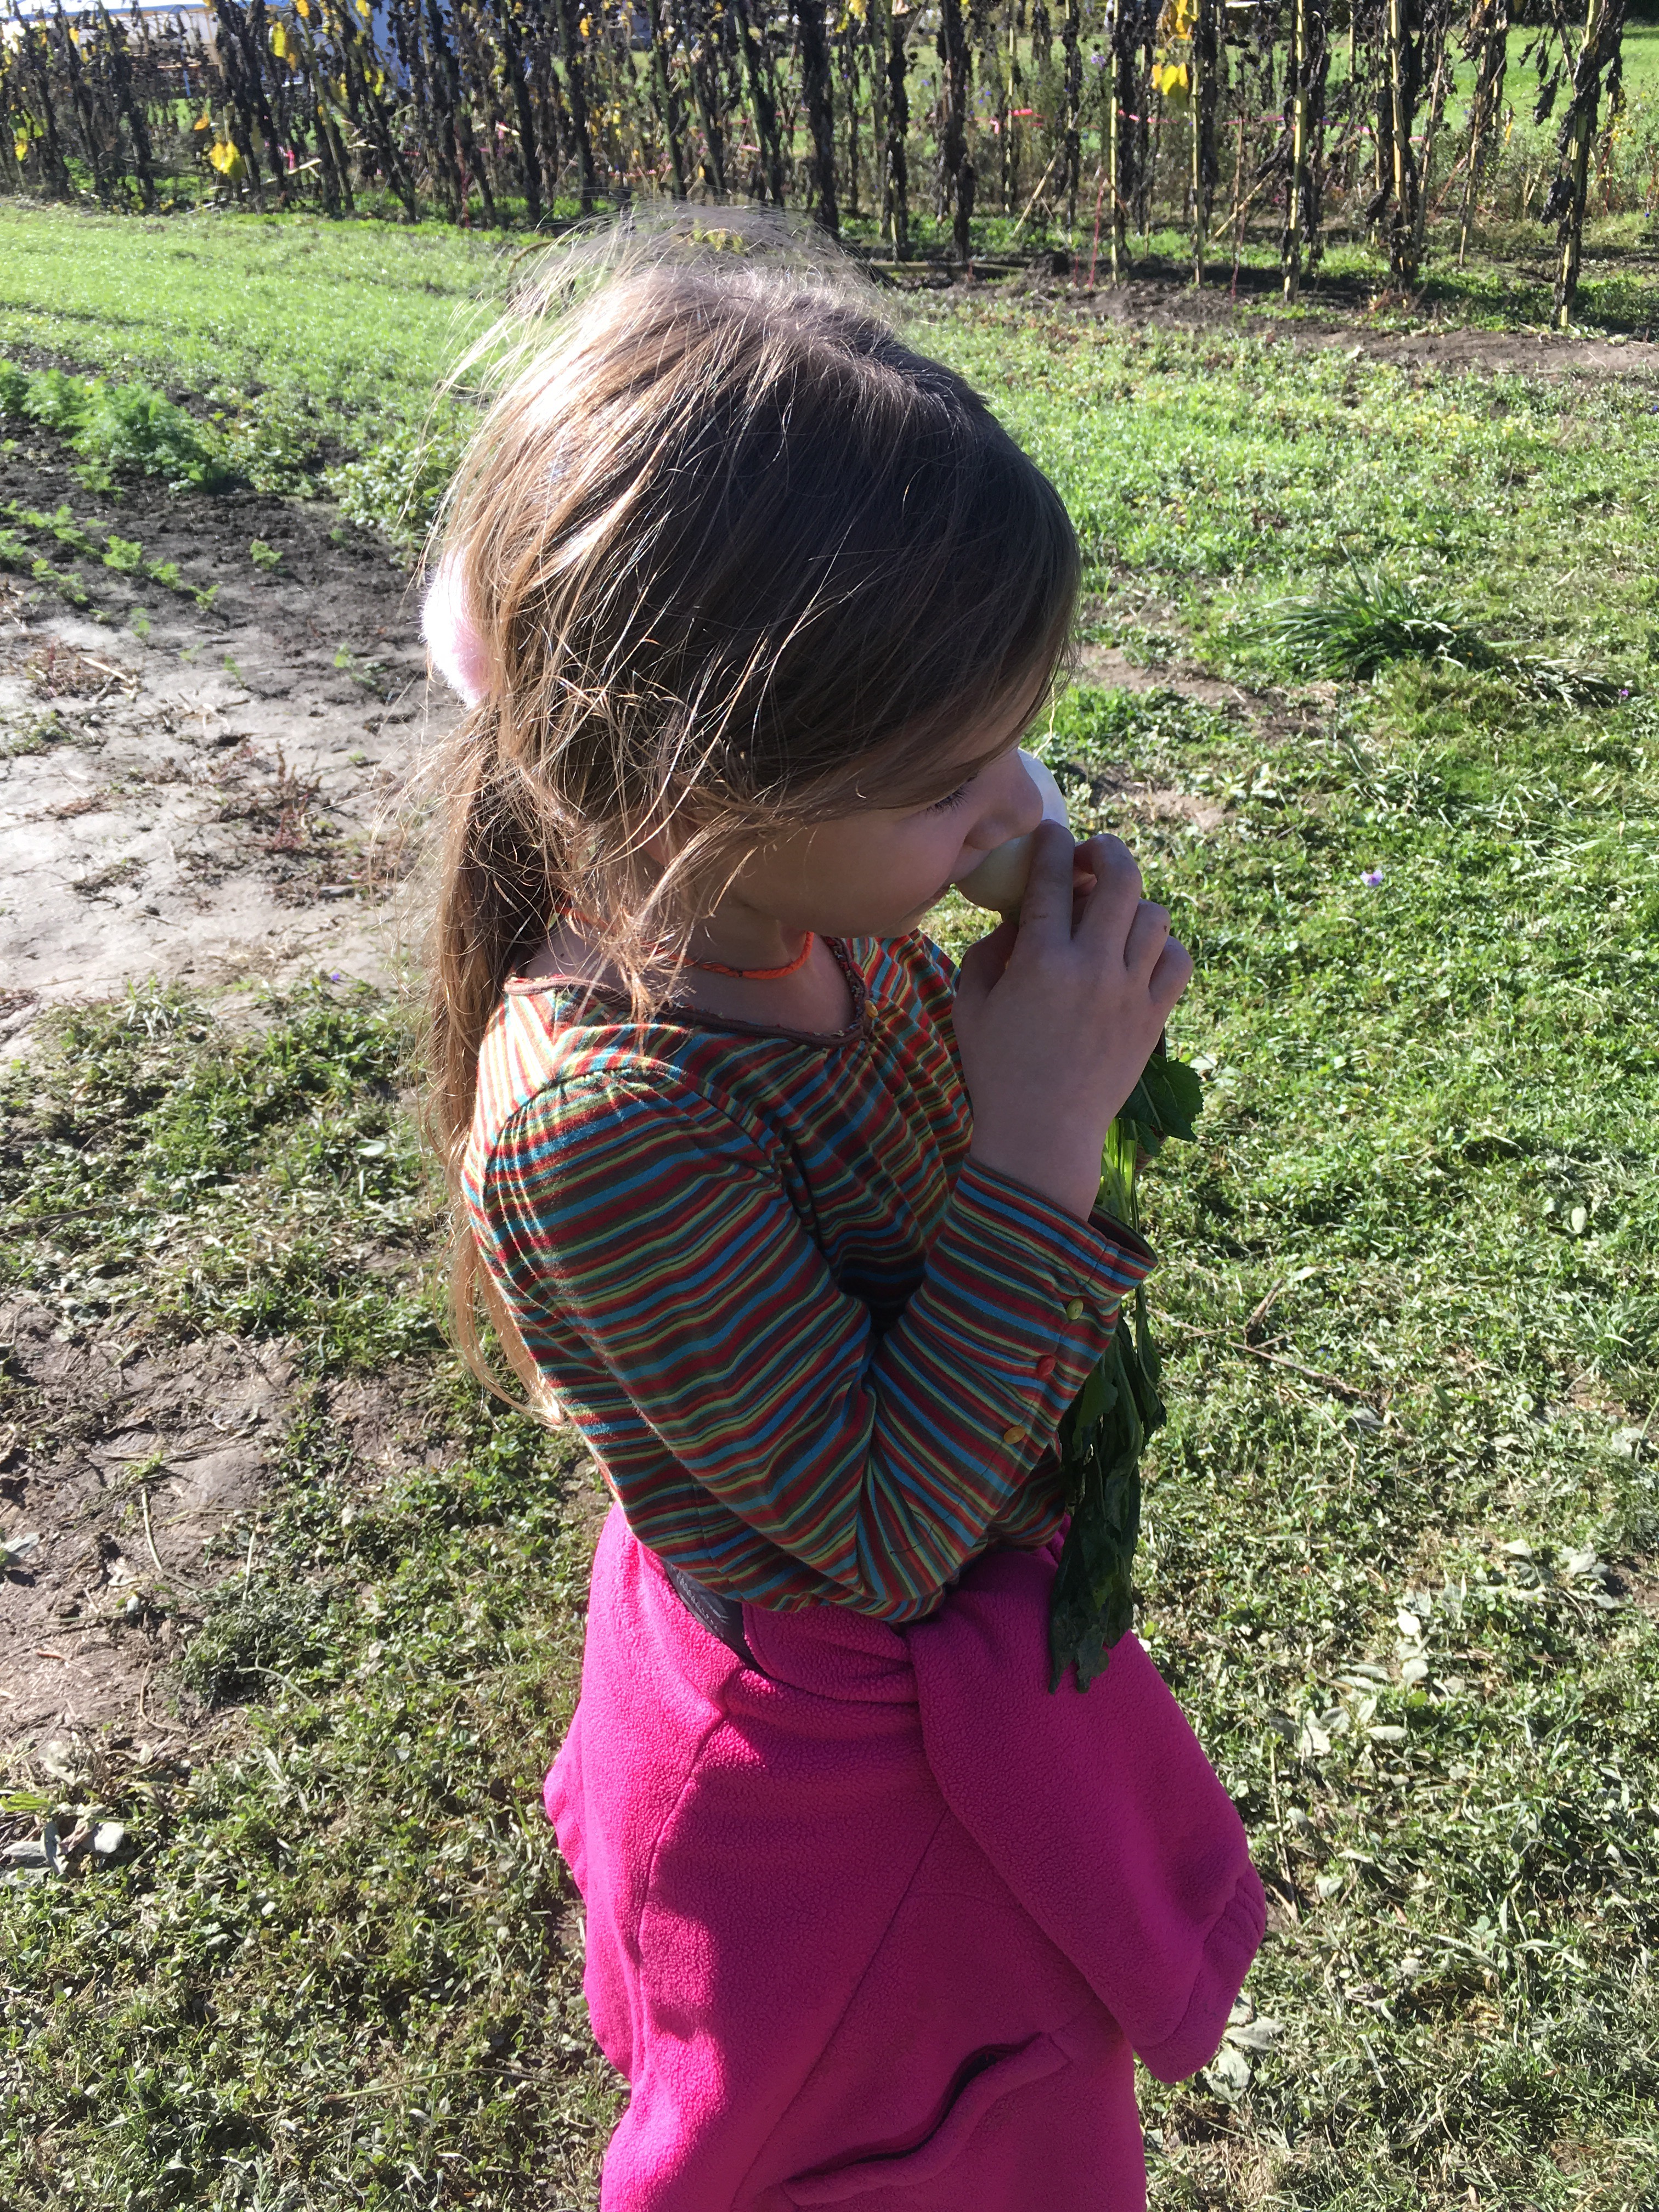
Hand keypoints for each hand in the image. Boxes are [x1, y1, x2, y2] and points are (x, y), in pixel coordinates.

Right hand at [952, 823, 1192, 1220]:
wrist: (1043, 1135)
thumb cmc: (996, 1070)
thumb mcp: (970, 1004)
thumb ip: (991, 950)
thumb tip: (1019, 916)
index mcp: (1041, 962)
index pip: (1052, 877)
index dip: (1052, 842)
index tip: (1050, 833)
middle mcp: (1093, 968)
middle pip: (1120, 877)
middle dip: (1105, 850)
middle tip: (1091, 855)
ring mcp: (1130, 993)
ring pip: (1154, 915)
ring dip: (1132, 903)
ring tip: (1113, 913)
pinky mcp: (1154, 1019)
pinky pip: (1177, 960)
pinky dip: (1162, 947)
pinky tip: (1138, 953)